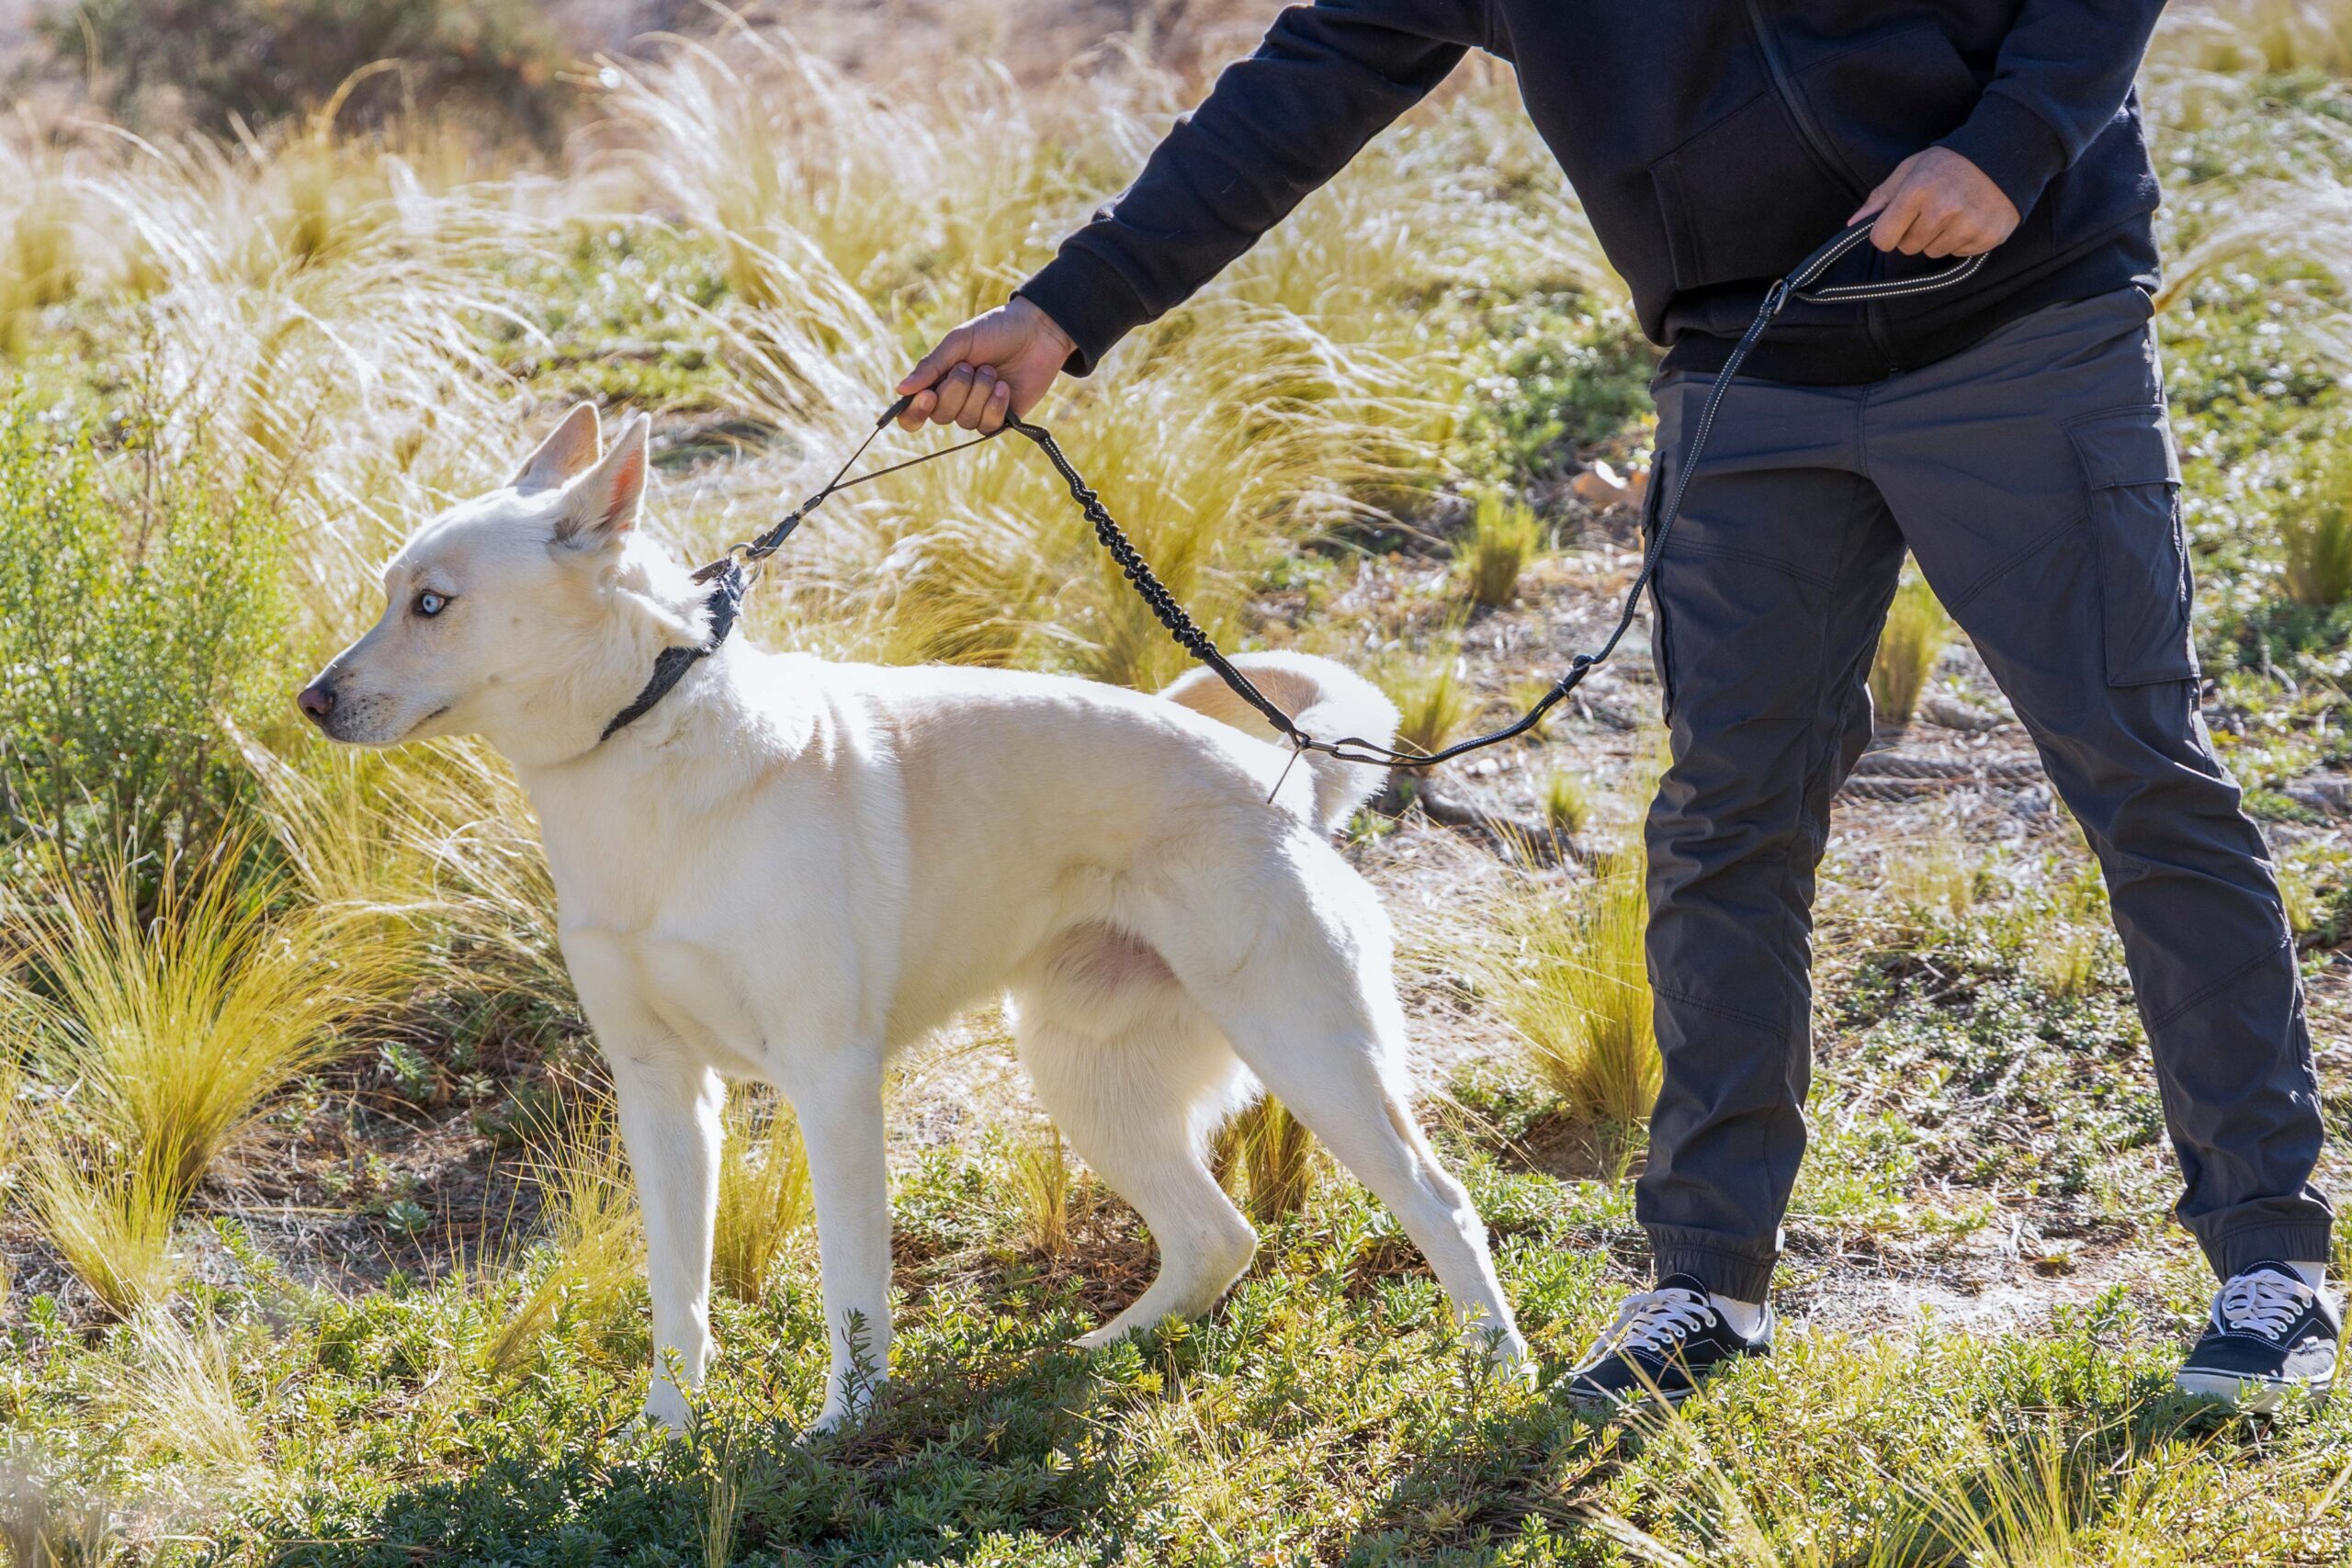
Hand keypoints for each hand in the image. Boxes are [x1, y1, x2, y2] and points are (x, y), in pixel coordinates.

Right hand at [894, 297, 1074, 432]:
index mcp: (937, 381)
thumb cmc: (995, 331)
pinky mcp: (1001, 419)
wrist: (1037, 332)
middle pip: (940, 415)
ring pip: (965, 420)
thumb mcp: (959, 342)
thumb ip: (931, 366)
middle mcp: (954, 400)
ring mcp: (978, 411)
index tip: (928, 395)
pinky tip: (1004, 386)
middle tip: (970, 366)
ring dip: (979, 392)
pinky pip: (987, 425)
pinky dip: (995, 404)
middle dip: (956, 389)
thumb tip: (901, 390)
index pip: (913, 413)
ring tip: (992, 370)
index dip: (915, 412)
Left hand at [1850, 148, 2019, 258]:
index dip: (1886, 233)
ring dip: (1938, 238)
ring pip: (1933, 253)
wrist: (2003, 155)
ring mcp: (1968, 225)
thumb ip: (1881, 198)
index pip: (1882, 239)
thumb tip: (1853, 225)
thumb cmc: (1949, 163)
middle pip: (1907, 248)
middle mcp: (1943, 210)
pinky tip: (1970, 218)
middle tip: (1932, 210)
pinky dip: (1961, 241)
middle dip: (1914, 234)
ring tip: (1953, 212)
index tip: (1896, 223)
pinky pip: (1958, 254)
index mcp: (1917, 192)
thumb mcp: (1910, 170)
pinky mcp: (1988, 236)